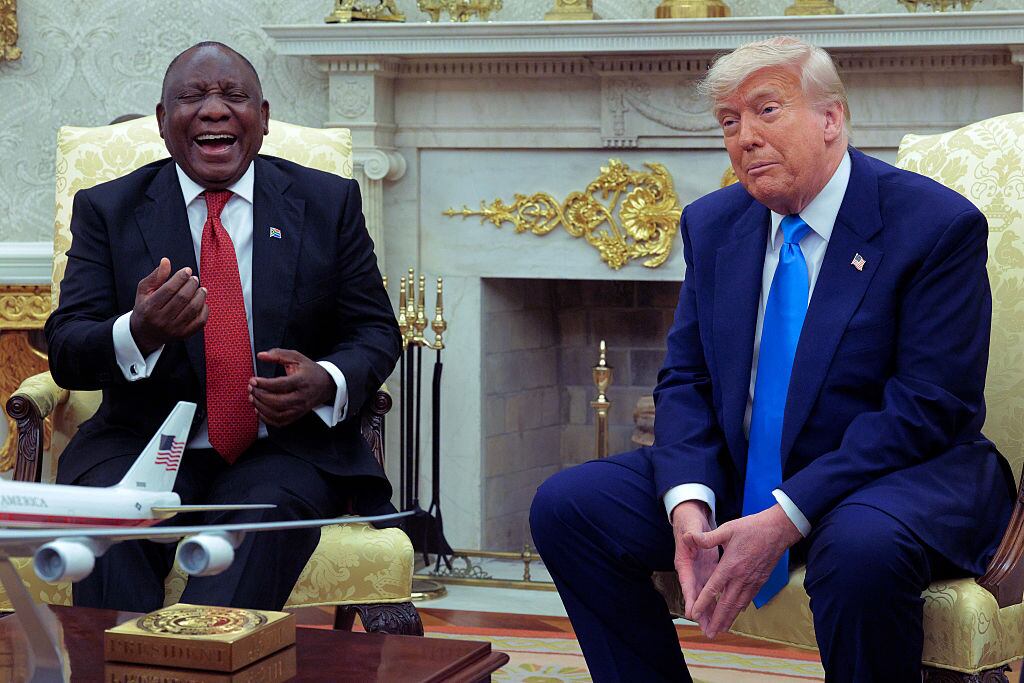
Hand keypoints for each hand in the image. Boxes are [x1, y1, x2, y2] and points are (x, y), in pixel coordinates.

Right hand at [130, 258, 207, 354]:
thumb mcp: (144, 291)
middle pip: (182, 298)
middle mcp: (161, 320)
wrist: (145, 334)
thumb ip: (155, 276)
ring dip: (200, 295)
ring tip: (201, 288)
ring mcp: (174, 329)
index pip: (169, 289)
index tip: (187, 270)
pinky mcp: (184, 335)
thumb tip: (166, 261)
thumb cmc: (145, 307)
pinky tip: (202, 301)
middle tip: (195, 278)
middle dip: (191, 285)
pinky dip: (204, 309)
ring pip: (192, 309)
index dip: (180, 277)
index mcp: (150, 307)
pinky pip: (200, 321)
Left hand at [249, 348, 335, 427]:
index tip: (253, 380)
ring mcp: (299, 408)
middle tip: (251, 388)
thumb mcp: (296, 357)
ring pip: (277, 414)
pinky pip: (279, 422)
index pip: (280, 385)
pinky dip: (266, 419)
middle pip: (277, 402)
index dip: (264, 384)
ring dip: (261, 408)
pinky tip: (259, 409)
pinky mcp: (297, 415)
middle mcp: (301, 397)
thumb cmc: (309, 370)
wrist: (326, 384)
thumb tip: (260, 355)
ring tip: (252, 398)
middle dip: (260, 396)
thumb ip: (278, 354)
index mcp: (302, 381)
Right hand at [672, 501, 718, 634]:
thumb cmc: (689, 522)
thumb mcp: (690, 526)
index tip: (692, 613)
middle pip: (696, 595)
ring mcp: (699, 572)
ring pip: (705, 595)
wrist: (691, 518)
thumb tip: (689, 537)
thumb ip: (693, 535)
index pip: (687, 582)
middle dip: (701, 613)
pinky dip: (717, 601)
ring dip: (710, 611)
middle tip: (707, 629)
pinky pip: (713, 589)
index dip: (690, 597)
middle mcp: (690, 570)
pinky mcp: (708, 570)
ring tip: (715, 628)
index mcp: (684, 561)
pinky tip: (724, 612)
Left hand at [689, 504, 801, 639]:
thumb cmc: (752, 528)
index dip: (703, 603)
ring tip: (721, 630)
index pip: (713, 589)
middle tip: (709, 634)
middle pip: (727, 604)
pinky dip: (741, 608)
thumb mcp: (727, 529)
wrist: (778, 530)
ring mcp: (752, 581)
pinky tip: (737, 613)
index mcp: (730, 566)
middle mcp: (741, 577)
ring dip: (729, 618)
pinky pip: (748, 598)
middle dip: (717, 620)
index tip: (694, 614)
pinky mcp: (760, 580)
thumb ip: (708, 538)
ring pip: (739, 605)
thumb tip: (690, 538)